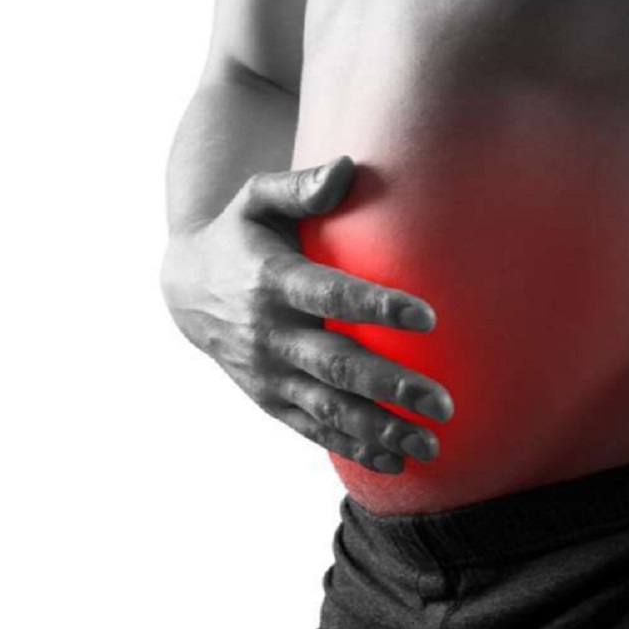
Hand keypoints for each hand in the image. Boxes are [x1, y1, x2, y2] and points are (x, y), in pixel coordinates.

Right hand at [159, 155, 453, 474]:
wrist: (184, 291)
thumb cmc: (239, 236)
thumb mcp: (257, 199)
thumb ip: (299, 187)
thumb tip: (346, 168)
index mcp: (273, 280)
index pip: (331, 294)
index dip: (377, 306)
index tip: (428, 317)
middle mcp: (270, 334)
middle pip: (337, 365)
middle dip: (391, 388)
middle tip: (443, 404)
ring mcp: (268, 374)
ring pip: (328, 409)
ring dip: (380, 430)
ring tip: (430, 444)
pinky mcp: (269, 399)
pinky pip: (313, 428)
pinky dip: (353, 447)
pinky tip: (395, 460)